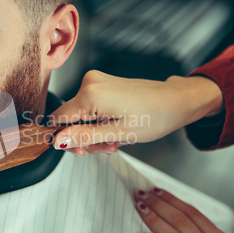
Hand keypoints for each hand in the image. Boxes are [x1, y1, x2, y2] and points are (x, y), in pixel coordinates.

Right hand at [49, 70, 222, 155]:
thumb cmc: (154, 116)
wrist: (176, 101)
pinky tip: (115, 129)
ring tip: (117, 140)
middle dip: (85, 138)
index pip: (58, 119)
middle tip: (107, 148)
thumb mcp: (118, 134)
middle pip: (69, 119)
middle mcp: (89, 83)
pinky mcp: (101, 84)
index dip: (65, 139)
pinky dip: (99, 122)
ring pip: (80, 116)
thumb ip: (84, 137)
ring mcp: (95, 81)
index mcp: (91, 94)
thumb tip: (57, 141)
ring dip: (94, 133)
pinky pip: (89, 107)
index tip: (81, 151)